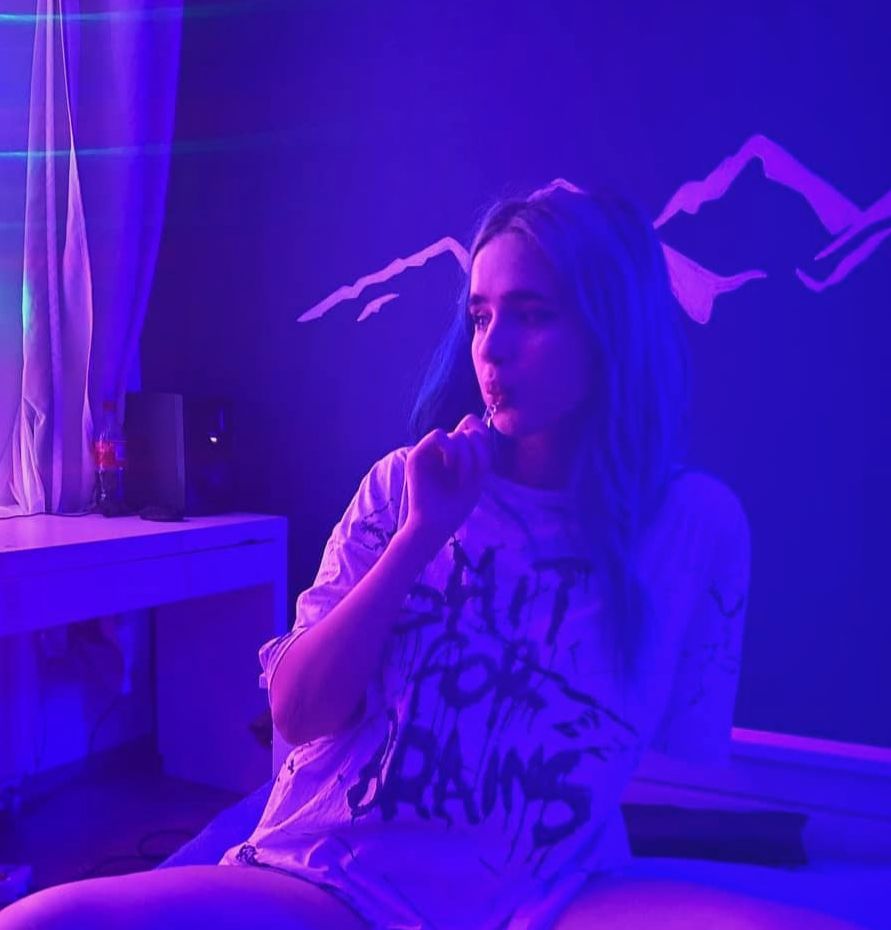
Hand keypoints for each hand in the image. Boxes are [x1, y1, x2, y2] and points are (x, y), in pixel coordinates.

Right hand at [402, 414, 493, 559]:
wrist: (436, 525)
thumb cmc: (456, 505)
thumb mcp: (477, 475)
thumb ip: (479, 450)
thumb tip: (471, 422)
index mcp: (456, 452)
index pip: (473, 426)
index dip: (483, 438)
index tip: (484, 463)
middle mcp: (442, 449)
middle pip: (469, 431)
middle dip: (477, 455)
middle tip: (472, 478)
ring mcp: (429, 452)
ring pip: (456, 434)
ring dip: (466, 459)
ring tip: (461, 479)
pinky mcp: (416, 456)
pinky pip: (438, 435)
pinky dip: (450, 451)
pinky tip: (449, 468)